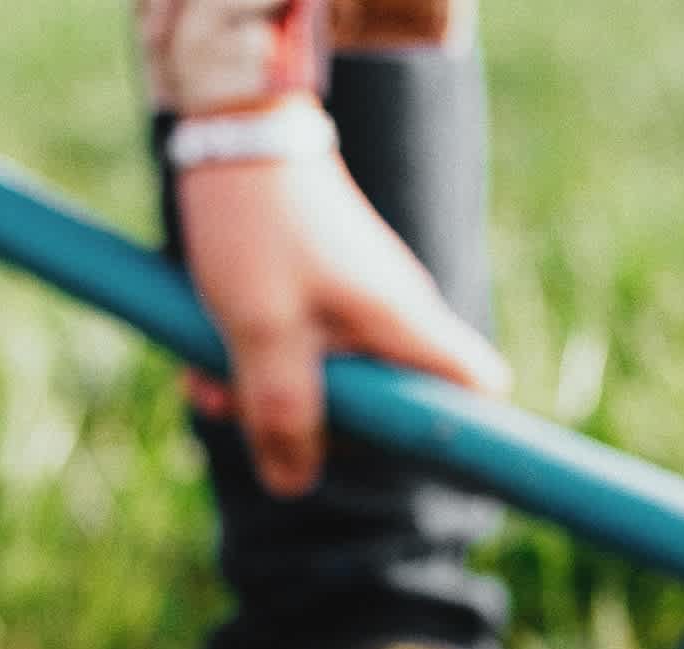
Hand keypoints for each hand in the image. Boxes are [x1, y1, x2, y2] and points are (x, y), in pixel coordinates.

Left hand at [178, 135, 507, 498]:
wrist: (231, 130)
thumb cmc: (257, 226)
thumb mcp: (260, 332)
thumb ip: (280, 415)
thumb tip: (292, 484)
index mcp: (403, 323)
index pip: (477, 387)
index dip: (453, 432)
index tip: (399, 453)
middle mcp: (396, 316)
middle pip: (385, 407)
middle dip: (316, 425)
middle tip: (248, 413)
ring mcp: (361, 305)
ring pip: (330, 382)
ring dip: (267, 398)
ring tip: (206, 384)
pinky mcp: (324, 294)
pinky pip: (302, 351)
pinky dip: (258, 363)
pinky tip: (207, 360)